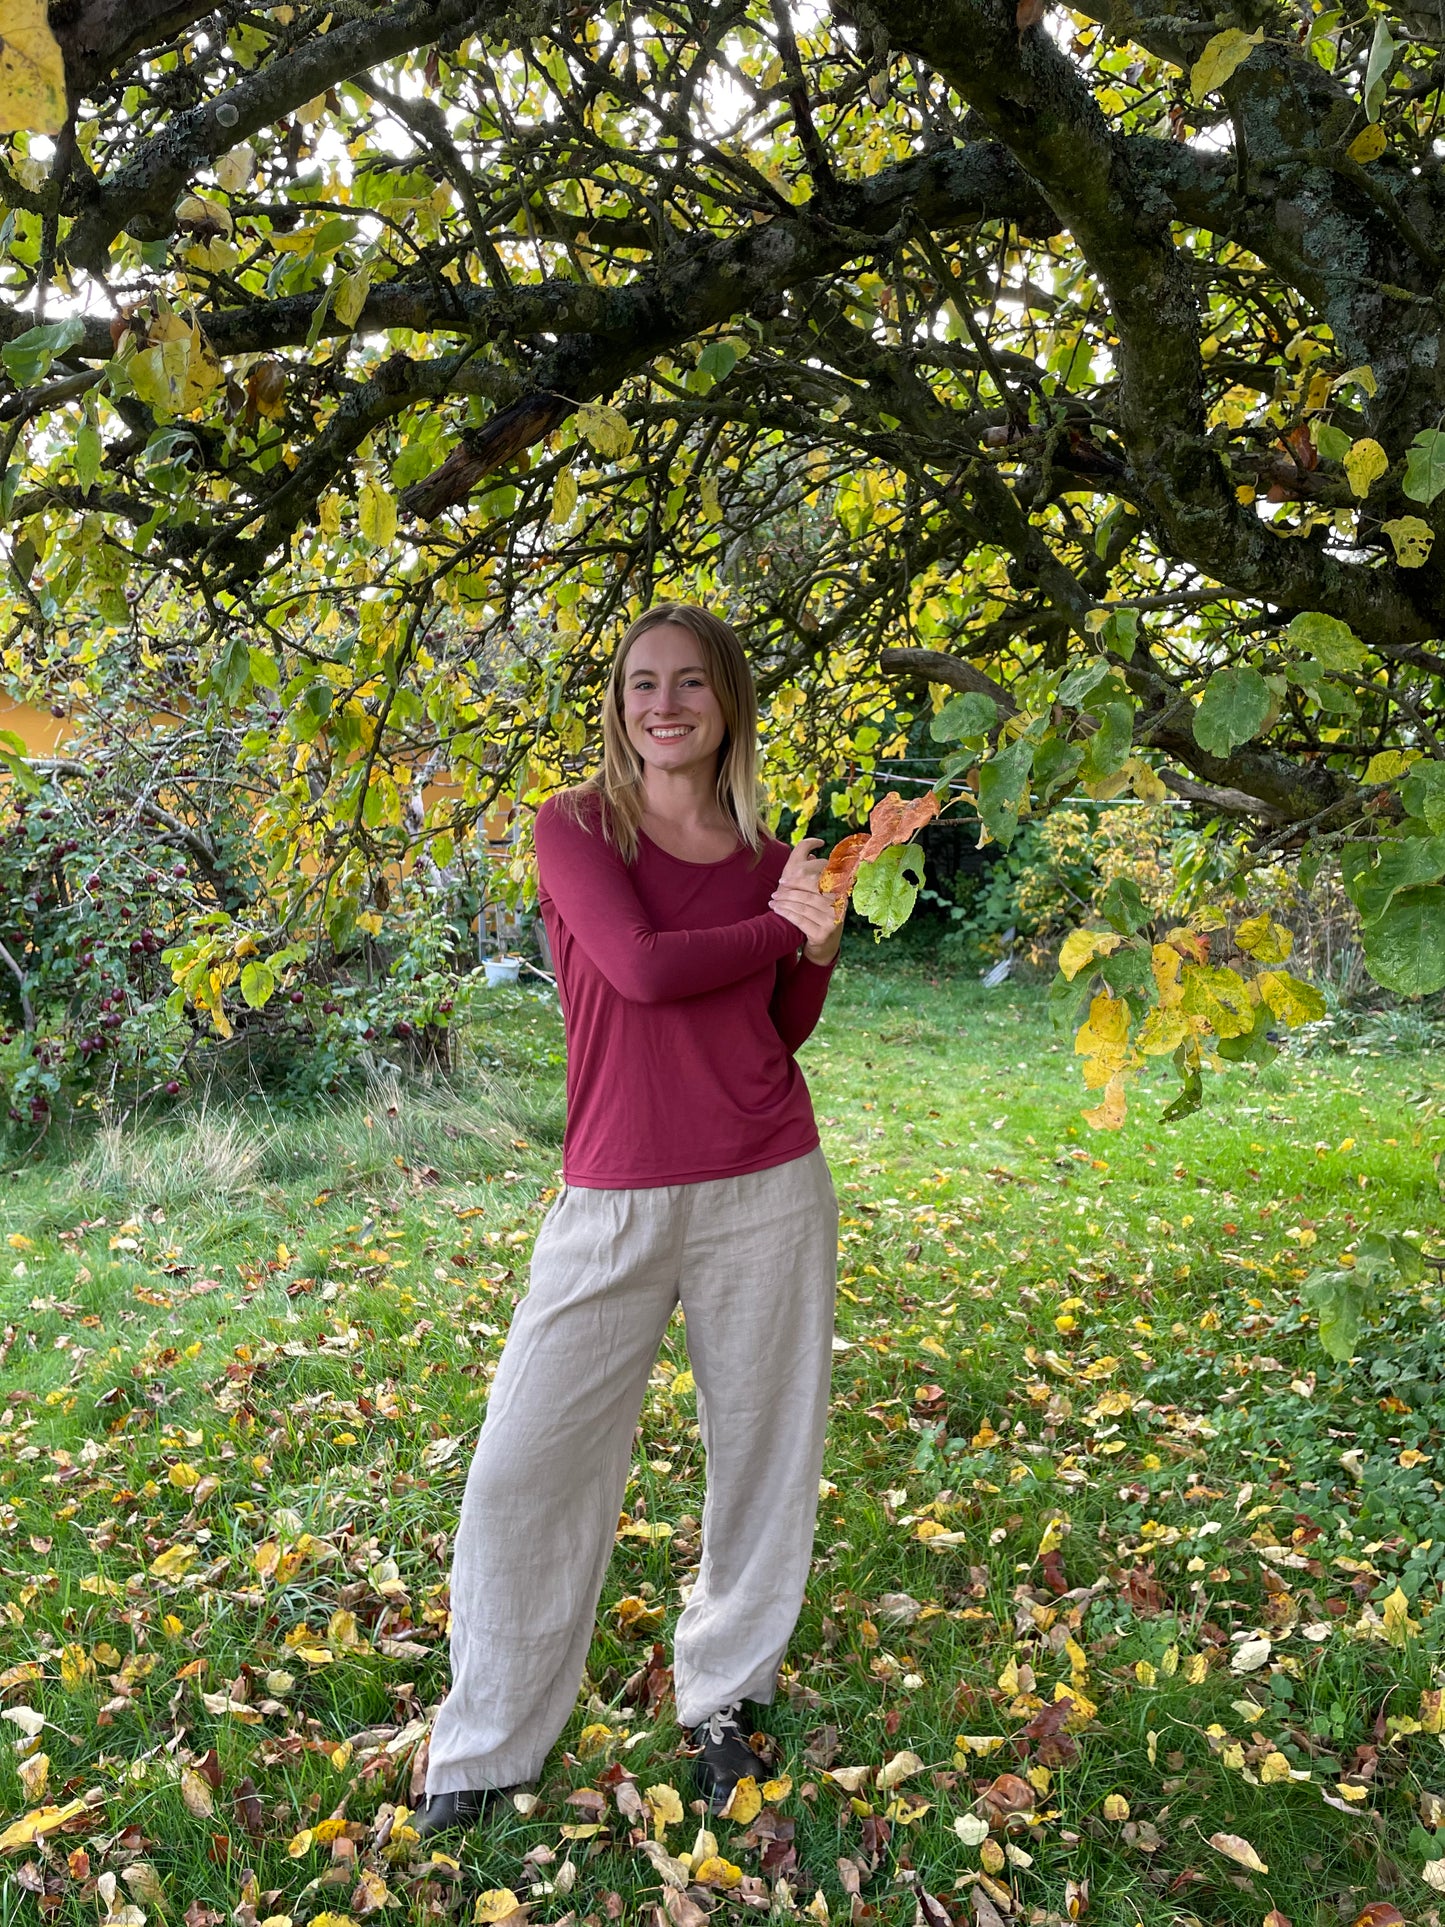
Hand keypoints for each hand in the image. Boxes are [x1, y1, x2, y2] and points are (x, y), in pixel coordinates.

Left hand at [769, 837, 843, 964]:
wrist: (824, 946)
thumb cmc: (819, 915)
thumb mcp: (821, 895)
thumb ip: (816, 874)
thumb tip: (811, 851)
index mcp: (840, 891)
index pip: (819, 879)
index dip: (799, 878)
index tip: (783, 879)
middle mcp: (840, 904)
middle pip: (810, 892)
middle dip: (790, 890)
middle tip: (775, 891)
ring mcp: (833, 920)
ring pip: (803, 905)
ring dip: (784, 902)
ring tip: (773, 901)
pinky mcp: (824, 933)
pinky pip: (800, 920)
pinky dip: (786, 913)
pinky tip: (776, 910)